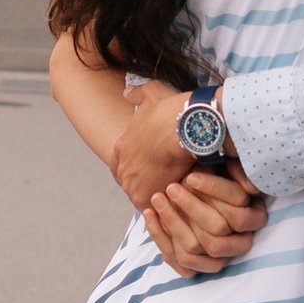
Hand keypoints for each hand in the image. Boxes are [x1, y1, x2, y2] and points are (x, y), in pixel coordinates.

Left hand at [111, 83, 196, 210]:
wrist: (183, 129)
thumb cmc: (169, 111)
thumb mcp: (150, 94)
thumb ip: (137, 94)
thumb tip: (127, 93)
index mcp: (121, 147)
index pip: (119, 163)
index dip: (134, 166)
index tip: (147, 169)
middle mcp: (123, 168)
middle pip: (131, 183)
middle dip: (145, 184)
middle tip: (164, 184)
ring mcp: (133, 185)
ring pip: (142, 197)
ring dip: (157, 196)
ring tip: (176, 196)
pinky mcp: (148, 198)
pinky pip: (155, 209)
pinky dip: (166, 207)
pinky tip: (180, 203)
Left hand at [141, 165, 267, 276]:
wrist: (189, 186)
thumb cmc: (212, 172)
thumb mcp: (226, 164)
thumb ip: (237, 170)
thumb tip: (249, 187)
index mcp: (254, 216)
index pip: (238, 211)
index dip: (214, 192)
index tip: (191, 177)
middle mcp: (241, 241)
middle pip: (217, 230)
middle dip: (191, 207)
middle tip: (171, 187)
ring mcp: (218, 257)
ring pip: (195, 248)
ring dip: (172, 221)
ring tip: (156, 197)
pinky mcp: (196, 266)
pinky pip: (179, 262)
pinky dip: (160, 237)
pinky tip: (149, 213)